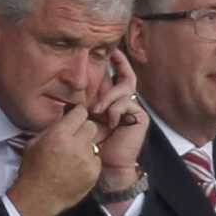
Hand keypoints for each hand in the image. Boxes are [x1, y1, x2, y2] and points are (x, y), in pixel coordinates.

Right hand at [7, 105, 101, 215]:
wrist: (38, 198)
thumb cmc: (33, 172)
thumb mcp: (34, 143)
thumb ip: (52, 129)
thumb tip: (64, 120)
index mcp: (59, 135)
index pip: (80, 112)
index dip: (77, 115)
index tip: (75, 118)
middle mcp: (75, 146)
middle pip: (91, 126)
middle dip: (83, 130)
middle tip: (74, 138)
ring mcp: (86, 160)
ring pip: (94, 144)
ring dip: (85, 147)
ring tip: (73, 157)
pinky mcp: (93, 174)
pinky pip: (96, 160)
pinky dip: (88, 162)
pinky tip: (76, 168)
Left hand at [91, 49, 148, 176]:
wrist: (105, 165)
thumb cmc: (92, 144)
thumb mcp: (84, 118)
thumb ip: (84, 102)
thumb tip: (75, 82)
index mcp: (111, 101)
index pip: (115, 77)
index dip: (115, 63)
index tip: (109, 51)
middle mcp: (123, 102)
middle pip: (126, 77)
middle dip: (120, 65)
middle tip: (113, 54)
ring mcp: (132, 109)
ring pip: (124, 89)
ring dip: (109, 96)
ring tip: (97, 109)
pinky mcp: (139, 117)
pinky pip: (127, 103)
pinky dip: (115, 110)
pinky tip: (109, 121)